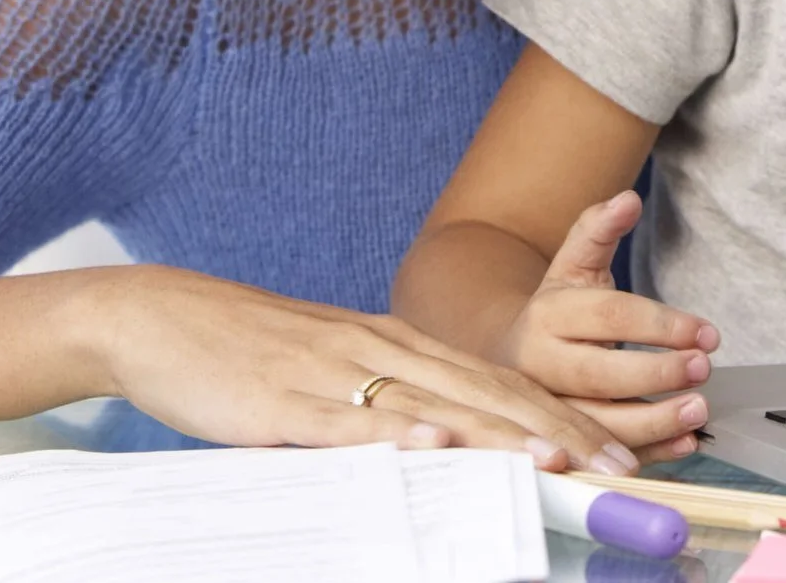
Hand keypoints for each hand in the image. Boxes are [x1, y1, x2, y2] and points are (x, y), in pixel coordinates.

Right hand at [88, 264, 639, 473]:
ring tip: (556, 460)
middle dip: (558, 432)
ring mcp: (335, 371)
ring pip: (434, 405)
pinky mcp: (284, 400)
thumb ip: (392, 404)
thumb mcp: (337, 371)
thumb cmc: (257, 353)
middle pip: (487, 394)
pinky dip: (394, 435)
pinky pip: (347, 421)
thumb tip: (449, 451)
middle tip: (618, 468)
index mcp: (400, 344)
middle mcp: (383, 349)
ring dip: (499, 434)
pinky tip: (432, 447)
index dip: (562, 418)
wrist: (167, 316)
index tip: (616, 455)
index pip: (500, 384)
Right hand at [500, 191, 720, 462]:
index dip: (660, 323)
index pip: (608, 316)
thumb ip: (598, 229)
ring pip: (601, 424)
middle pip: (601, 375)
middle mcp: (540, 366)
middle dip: (657, 374)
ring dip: (656, 422)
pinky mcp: (562, 446)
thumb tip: (629, 199)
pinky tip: (686, 443)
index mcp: (547, 315)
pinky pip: (606, 456)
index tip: (706, 332)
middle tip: (703, 368)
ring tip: (699, 409)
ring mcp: (548, 412)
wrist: (510, 357)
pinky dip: (650, 454)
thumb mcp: (571, 264)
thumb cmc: (557, 309)